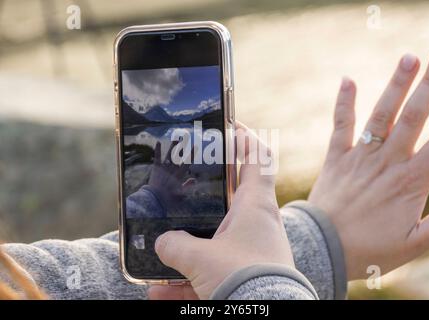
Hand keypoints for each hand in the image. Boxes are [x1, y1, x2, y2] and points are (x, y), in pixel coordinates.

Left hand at [147, 141, 194, 212]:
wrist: (156, 198)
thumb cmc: (169, 198)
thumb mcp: (181, 194)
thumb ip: (188, 186)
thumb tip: (194, 179)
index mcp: (179, 174)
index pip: (187, 162)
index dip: (191, 153)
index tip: (195, 146)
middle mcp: (172, 168)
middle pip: (178, 155)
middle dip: (183, 146)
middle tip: (185, 138)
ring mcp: (164, 167)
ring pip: (170, 154)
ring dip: (173, 146)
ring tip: (176, 138)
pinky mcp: (156, 168)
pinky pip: (157, 157)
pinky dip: (158, 150)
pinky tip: (158, 142)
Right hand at [148, 122, 294, 299]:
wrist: (264, 317)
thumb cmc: (243, 280)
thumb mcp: (200, 259)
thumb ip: (176, 246)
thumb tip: (162, 243)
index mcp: (255, 206)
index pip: (257, 157)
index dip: (246, 137)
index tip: (229, 125)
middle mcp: (257, 224)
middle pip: (233, 195)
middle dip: (208, 190)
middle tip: (186, 184)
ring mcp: (252, 250)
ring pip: (216, 238)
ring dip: (189, 247)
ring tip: (161, 254)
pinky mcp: (245, 274)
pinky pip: (212, 272)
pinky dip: (187, 282)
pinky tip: (159, 293)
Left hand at [308, 50, 428, 279]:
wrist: (323, 249)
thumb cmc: (370, 250)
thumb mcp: (415, 242)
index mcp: (410, 182)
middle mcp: (386, 162)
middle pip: (413, 117)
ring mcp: (359, 157)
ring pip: (381, 115)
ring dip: (396, 85)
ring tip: (409, 57)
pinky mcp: (336, 158)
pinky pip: (341, 126)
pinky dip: (344, 103)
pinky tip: (348, 80)